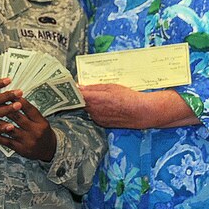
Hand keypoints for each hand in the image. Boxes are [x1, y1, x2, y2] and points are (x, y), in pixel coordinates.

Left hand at [0, 100, 56, 160]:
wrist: (50, 150)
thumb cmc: (43, 132)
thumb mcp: (42, 121)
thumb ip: (31, 112)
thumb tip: (17, 99)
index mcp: (41, 122)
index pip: (29, 109)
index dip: (19, 101)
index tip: (9, 94)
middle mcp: (35, 131)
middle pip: (18, 118)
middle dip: (5, 109)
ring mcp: (27, 141)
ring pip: (10, 129)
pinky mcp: (21, 150)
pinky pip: (7, 142)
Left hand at [81, 84, 197, 128]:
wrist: (140, 113)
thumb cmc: (127, 97)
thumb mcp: (110, 87)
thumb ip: (93, 87)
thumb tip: (79, 87)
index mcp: (94, 99)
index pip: (76, 95)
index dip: (71, 90)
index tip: (68, 85)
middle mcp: (93, 111)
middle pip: (81, 102)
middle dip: (82, 96)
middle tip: (83, 88)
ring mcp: (97, 118)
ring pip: (88, 108)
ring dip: (90, 103)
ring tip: (99, 96)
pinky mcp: (102, 123)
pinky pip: (95, 114)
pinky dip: (96, 109)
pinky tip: (105, 105)